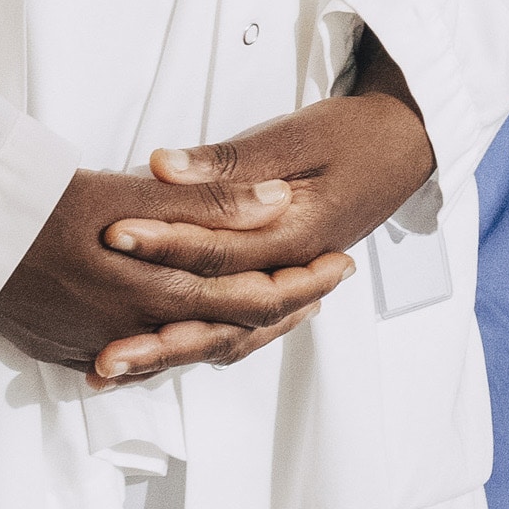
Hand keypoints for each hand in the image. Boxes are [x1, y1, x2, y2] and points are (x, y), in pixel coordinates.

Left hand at [0, 62, 439, 387]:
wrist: (405, 146)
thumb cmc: (352, 136)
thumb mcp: (295, 137)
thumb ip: (229, 162)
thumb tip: (162, 167)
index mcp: (298, 234)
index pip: (221, 251)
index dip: (164, 244)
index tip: (111, 237)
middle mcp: (292, 273)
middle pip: (220, 319)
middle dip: (158, 339)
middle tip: (103, 352)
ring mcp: (290, 288)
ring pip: (228, 337)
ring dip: (170, 357)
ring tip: (111, 371)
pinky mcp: (281, 286)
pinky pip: (238, 331)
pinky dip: (194, 348)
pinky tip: (151, 357)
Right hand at [0, 157, 357, 384]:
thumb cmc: (36, 205)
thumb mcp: (128, 193)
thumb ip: (208, 203)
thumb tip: (276, 203)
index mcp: (158, 291)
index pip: (254, 299)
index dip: (304, 284)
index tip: (342, 265)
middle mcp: (137, 331)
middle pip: (231, 333)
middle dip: (286, 310)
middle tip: (326, 288)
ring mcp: (102, 348)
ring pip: (191, 350)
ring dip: (240, 331)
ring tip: (279, 309)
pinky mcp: (73, 352)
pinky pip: (145, 360)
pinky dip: (183, 345)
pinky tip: (198, 333)